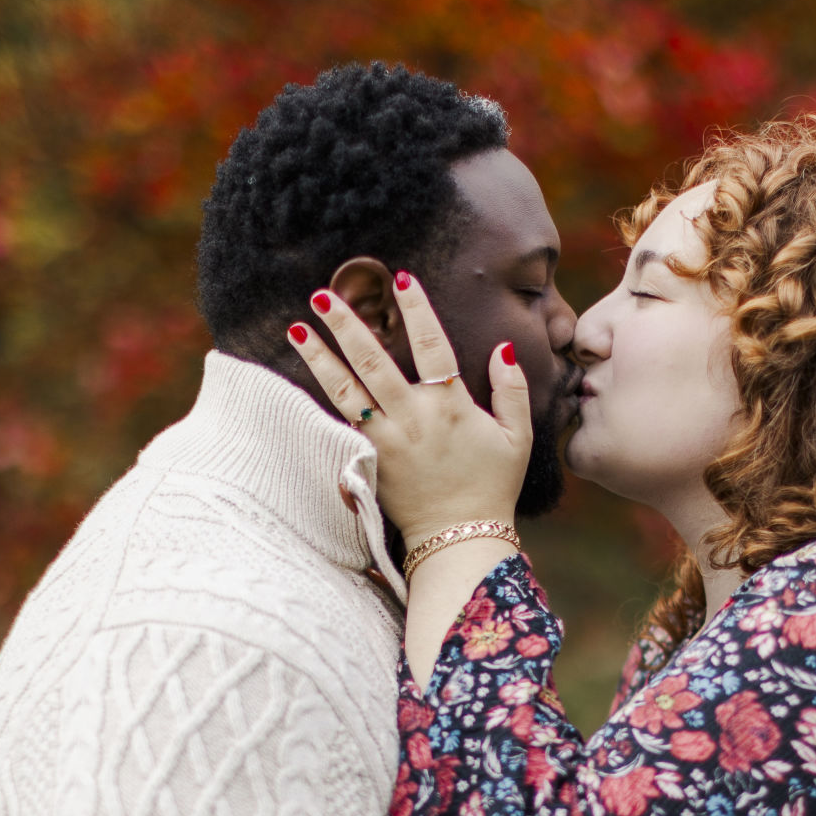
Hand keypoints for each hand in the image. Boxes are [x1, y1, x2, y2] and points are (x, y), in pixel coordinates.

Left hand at [287, 275, 529, 546]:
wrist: (460, 537)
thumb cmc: (492, 486)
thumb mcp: (518, 437)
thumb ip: (511, 390)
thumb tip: (501, 349)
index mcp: (451, 407)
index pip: (431, 345)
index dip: (417, 309)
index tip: (402, 277)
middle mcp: (414, 418)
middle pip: (374, 362)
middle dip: (348, 325)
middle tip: (324, 294)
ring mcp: (387, 440)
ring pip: (346, 390)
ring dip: (321, 357)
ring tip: (297, 327)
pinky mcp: (371, 460)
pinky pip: (342, 421)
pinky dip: (323, 396)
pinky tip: (307, 374)